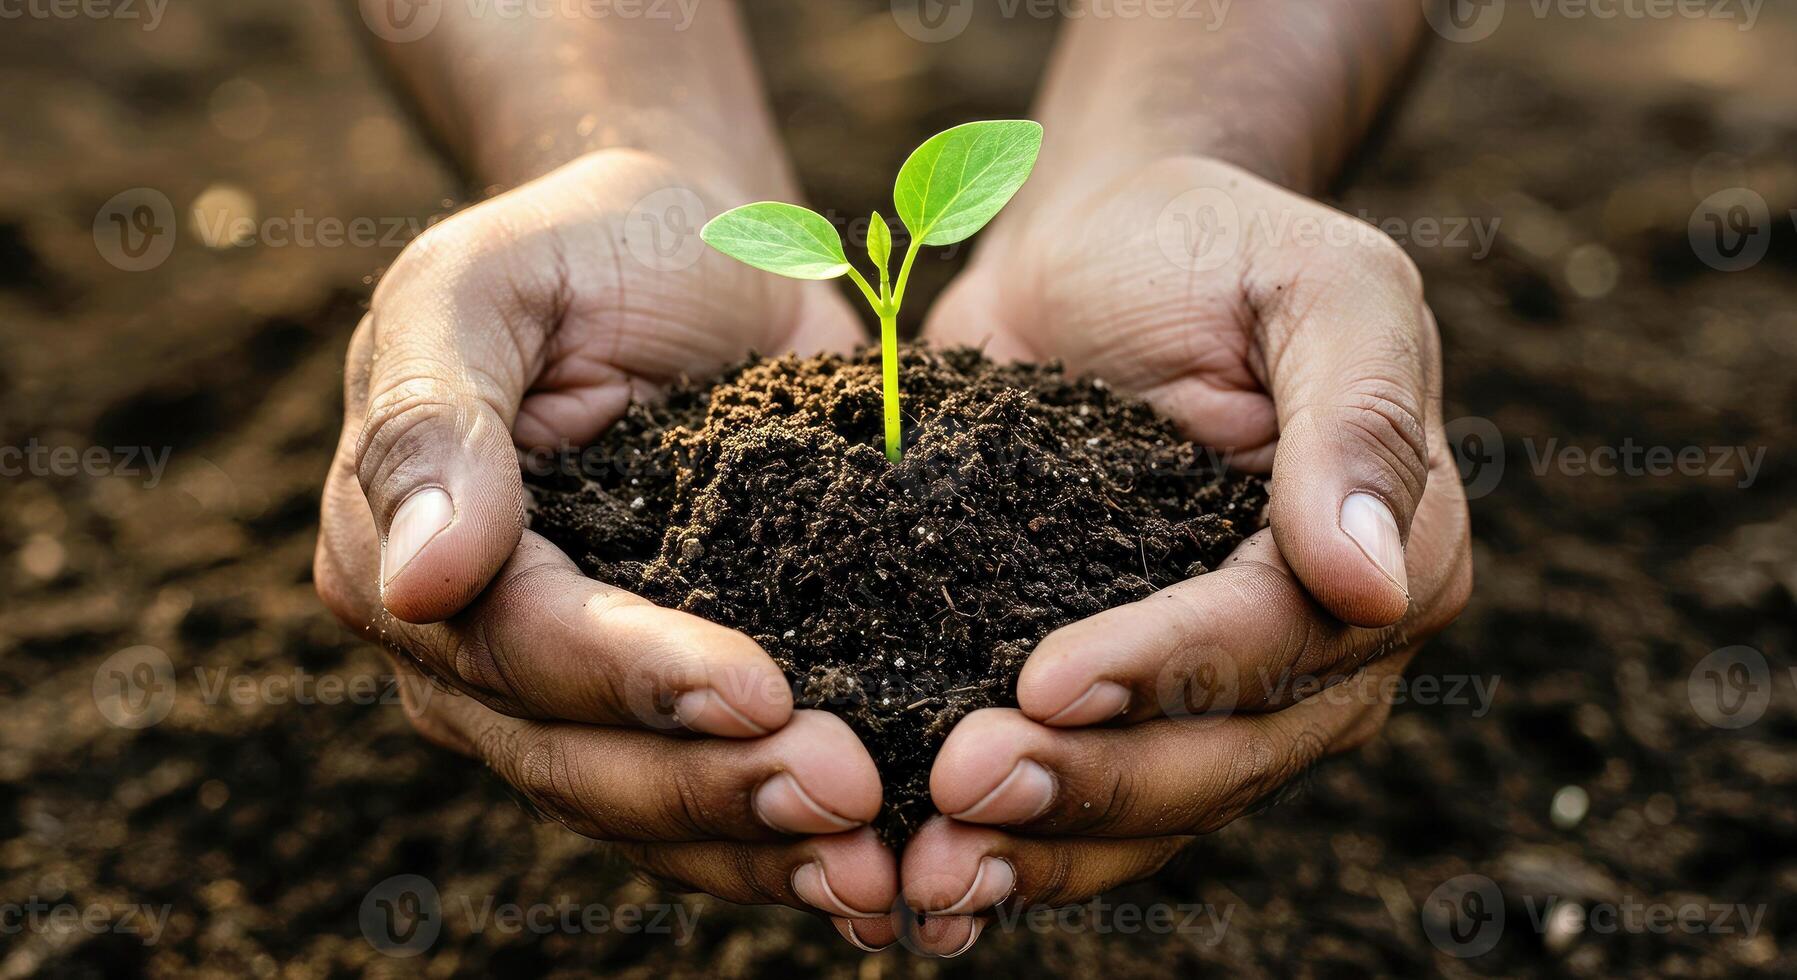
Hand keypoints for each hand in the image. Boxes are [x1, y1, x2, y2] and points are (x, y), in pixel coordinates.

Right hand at [314, 150, 904, 946]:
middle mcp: (473, 649)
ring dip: (758, 847)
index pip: (516, 646)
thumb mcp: (483, 283)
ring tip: (879, 872)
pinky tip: (877, 873)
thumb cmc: (583, 243)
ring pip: (646, 806)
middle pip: (579, 759)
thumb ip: (433, 418)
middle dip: (714, 789)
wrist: (692, 248)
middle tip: (850, 798)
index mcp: (398, 554)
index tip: (761, 693)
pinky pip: (709, 789)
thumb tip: (419, 581)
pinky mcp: (670, 693)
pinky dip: (782, 841)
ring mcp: (571, 688)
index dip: (633, 682)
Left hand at [907, 156, 1472, 948]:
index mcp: (1390, 551)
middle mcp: (1319, 646)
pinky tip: (930, 876)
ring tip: (931, 877)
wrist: (1097, 248)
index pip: (1284, 640)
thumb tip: (1370, 580)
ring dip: (1048, 850)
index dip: (1170, 673)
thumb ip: (1358, 414)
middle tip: (962, 788)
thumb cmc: (1208, 244)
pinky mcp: (1122, 692)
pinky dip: (1021, 845)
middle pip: (1222, 754)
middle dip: (1095, 783)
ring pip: (1156, 805)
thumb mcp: (1312, 282)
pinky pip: (1093, 793)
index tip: (1046, 683)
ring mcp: (1220, 686)